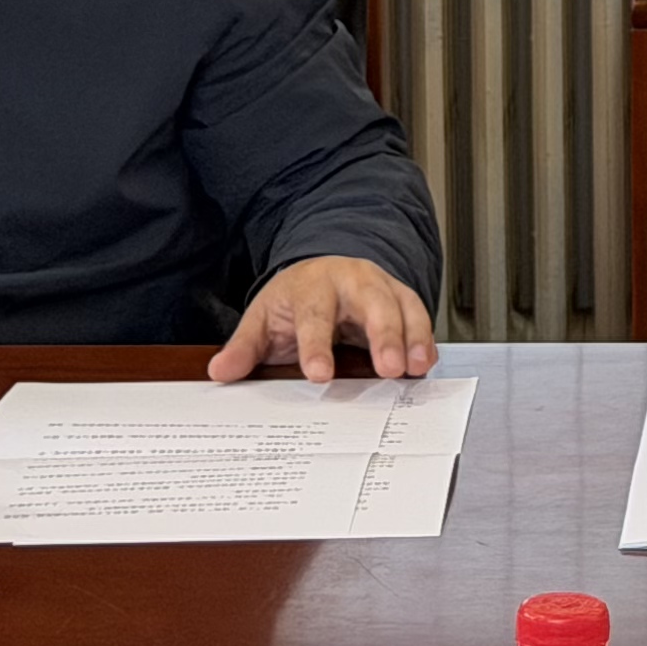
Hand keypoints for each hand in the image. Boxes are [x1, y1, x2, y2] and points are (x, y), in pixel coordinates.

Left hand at [211, 257, 440, 381]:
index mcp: (312, 286)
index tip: (319, 374)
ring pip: (401, 305)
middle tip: (388, 368)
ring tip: (415, 367)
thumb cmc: (295, 300)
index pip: (314, 315)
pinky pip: (418, 313)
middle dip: (382, 335)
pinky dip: (424, 338)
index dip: (317, 346)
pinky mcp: (400, 297)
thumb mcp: (264, 319)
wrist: (321, 271)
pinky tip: (425, 362)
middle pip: (370, 303)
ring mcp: (379, 286)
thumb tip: (220, 371)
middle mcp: (351, 280)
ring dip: (410, 337)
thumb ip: (245, 347)